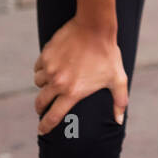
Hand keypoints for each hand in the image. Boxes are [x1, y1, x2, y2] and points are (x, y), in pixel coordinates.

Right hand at [34, 17, 128, 134]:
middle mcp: (58, 83)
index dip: (45, 126)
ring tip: (51, 81)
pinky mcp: (45, 55)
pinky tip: (50, 66)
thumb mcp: (117, 79)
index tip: (42, 130)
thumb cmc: (108, 53)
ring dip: (43, 85)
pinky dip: (42, 68)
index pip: (53, 116)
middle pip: (40, 102)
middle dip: (40, 107)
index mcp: (73, 92)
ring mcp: (50, 68)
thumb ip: (119, 101)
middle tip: (42, 107)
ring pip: (38, 83)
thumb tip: (119, 120)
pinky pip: (38, 67)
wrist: (94, 27)